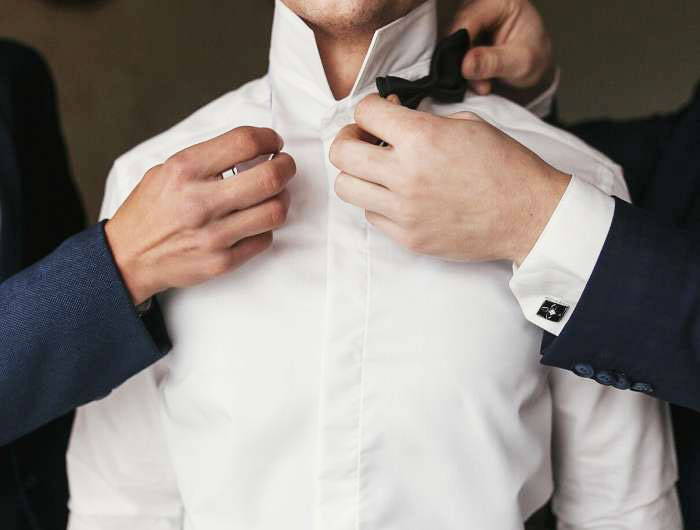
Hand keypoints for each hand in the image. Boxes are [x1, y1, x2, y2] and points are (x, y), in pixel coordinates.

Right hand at [105, 127, 294, 304]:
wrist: (128, 257)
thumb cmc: (151, 210)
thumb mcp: (166, 170)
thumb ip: (207, 158)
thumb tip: (253, 147)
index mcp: (185, 170)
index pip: (244, 142)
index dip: (268, 138)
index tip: (273, 142)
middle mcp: (200, 202)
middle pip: (270, 177)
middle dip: (286, 166)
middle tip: (284, 166)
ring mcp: (213, 235)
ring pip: (275, 211)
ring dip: (282, 198)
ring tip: (274, 195)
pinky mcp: (221, 261)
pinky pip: (264, 239)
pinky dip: (265, 228)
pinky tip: (254, 222)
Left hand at [329, 95, 569, 263]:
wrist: (528, 215)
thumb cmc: (505, 166)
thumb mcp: (468, 124)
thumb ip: (423, 121)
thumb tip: (393, 122)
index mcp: (422, 138)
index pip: (364, 112)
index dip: (369, 107)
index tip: (378, 113)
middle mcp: (405, 174)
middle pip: (341, 152)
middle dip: (349, 138)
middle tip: (364, 139)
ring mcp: (404, 211)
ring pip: (346, 188)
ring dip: (356, 174)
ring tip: (376, 171)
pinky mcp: (408, 237)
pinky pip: (371, 216)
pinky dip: (377, 203)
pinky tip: (398, 196)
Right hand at [448, 0, 554, 104]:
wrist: (536, 66)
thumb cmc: (534, 57)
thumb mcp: (520, 62)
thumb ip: (494, 62)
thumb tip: (466, 65)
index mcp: (500, 2)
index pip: (468, 19)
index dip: (461, 46)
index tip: (466, 71)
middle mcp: (482, 6)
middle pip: (456, 31)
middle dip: (463, 61)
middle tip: (479, 83)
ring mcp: (471, 20)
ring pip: (451, 44)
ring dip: (462, 69)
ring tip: (482, 85)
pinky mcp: (464, 35)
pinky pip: (452, 53)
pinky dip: (462, 70)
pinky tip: (477, 81)